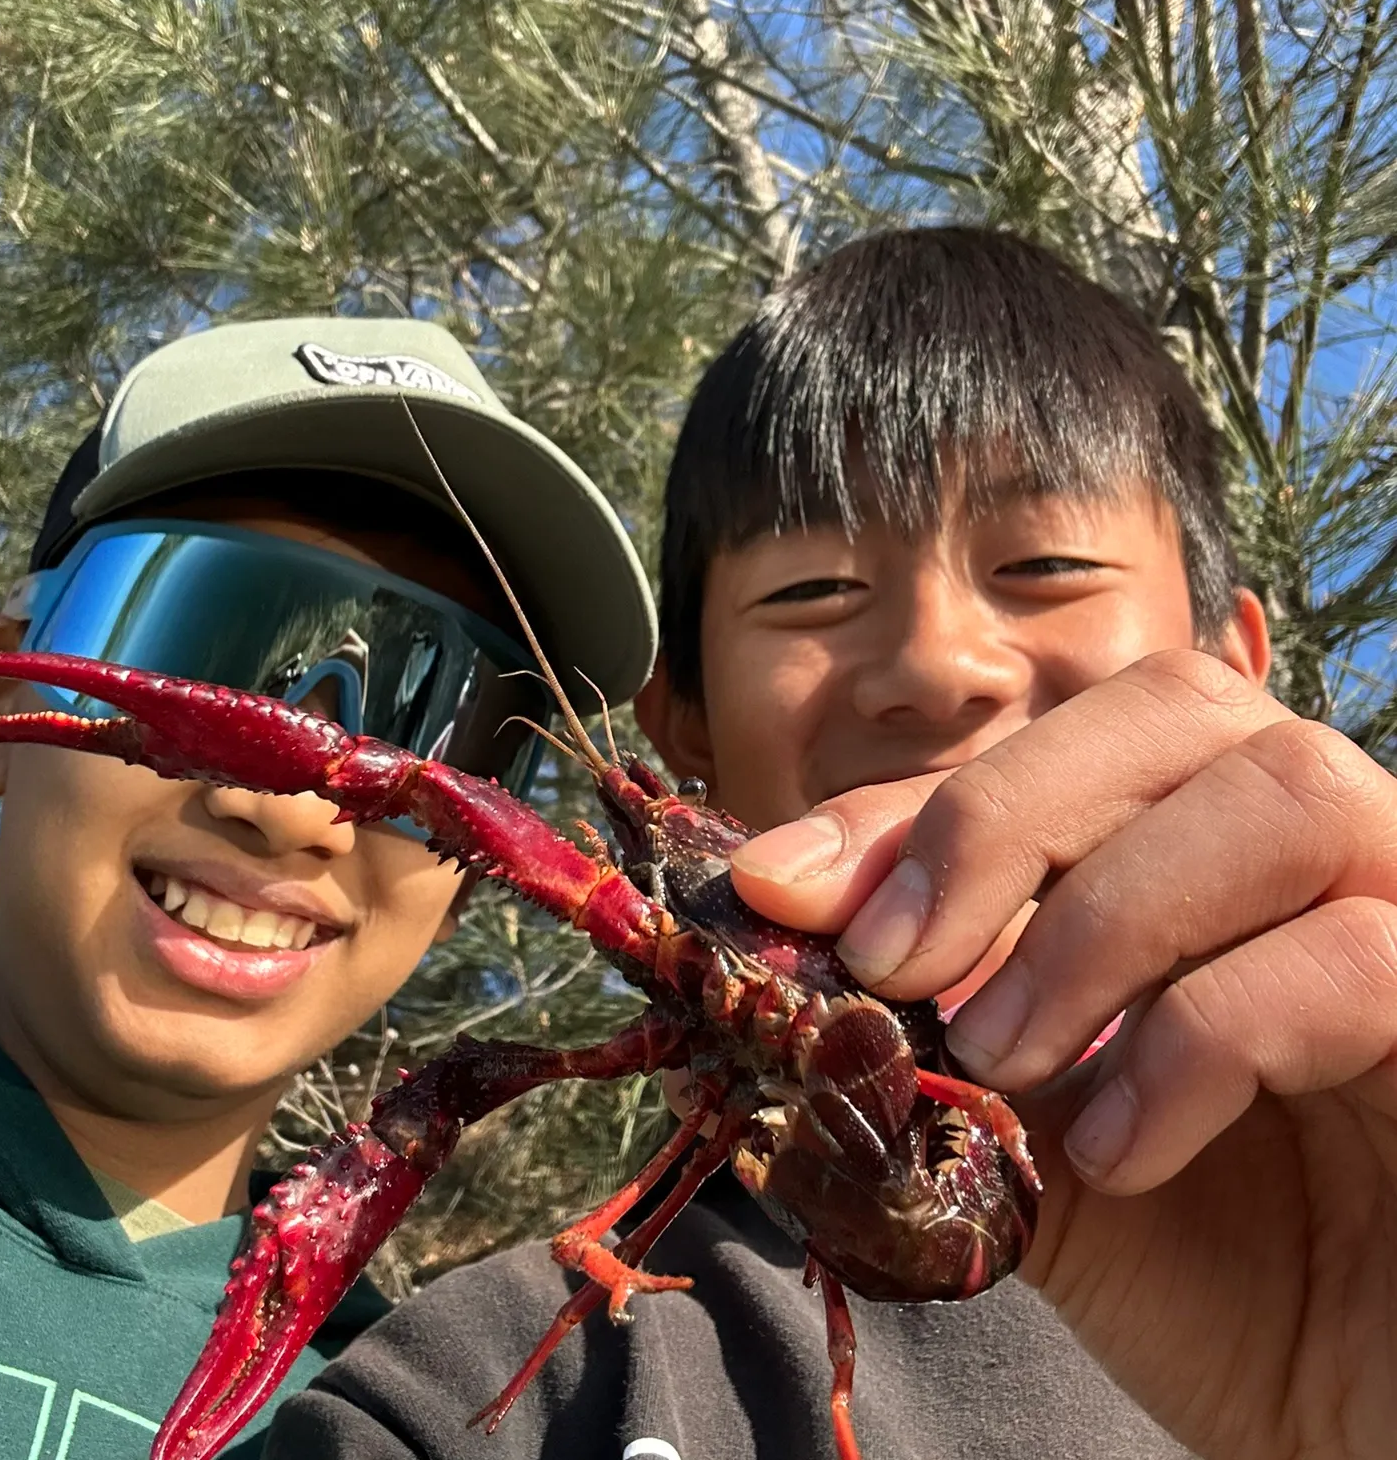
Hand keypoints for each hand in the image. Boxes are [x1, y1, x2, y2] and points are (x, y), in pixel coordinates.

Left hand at [731, 650, 1396, 1459]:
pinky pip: (1365, 955)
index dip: (911, 803)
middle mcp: (1327, 851)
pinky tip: (1124, 1150)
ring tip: (1008, 1054)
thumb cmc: (1207, 1270)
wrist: (1358, 1418)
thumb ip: (924, 1036)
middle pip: (1180, 705)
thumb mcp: (1025, 1138)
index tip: (780, 887)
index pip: (1061, 744)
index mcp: (1208, 849)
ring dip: (1103, 919)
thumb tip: (758, 943)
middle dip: (1001, 820)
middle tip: (895, 962)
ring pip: (1285, 792)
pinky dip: (1206, 1037)